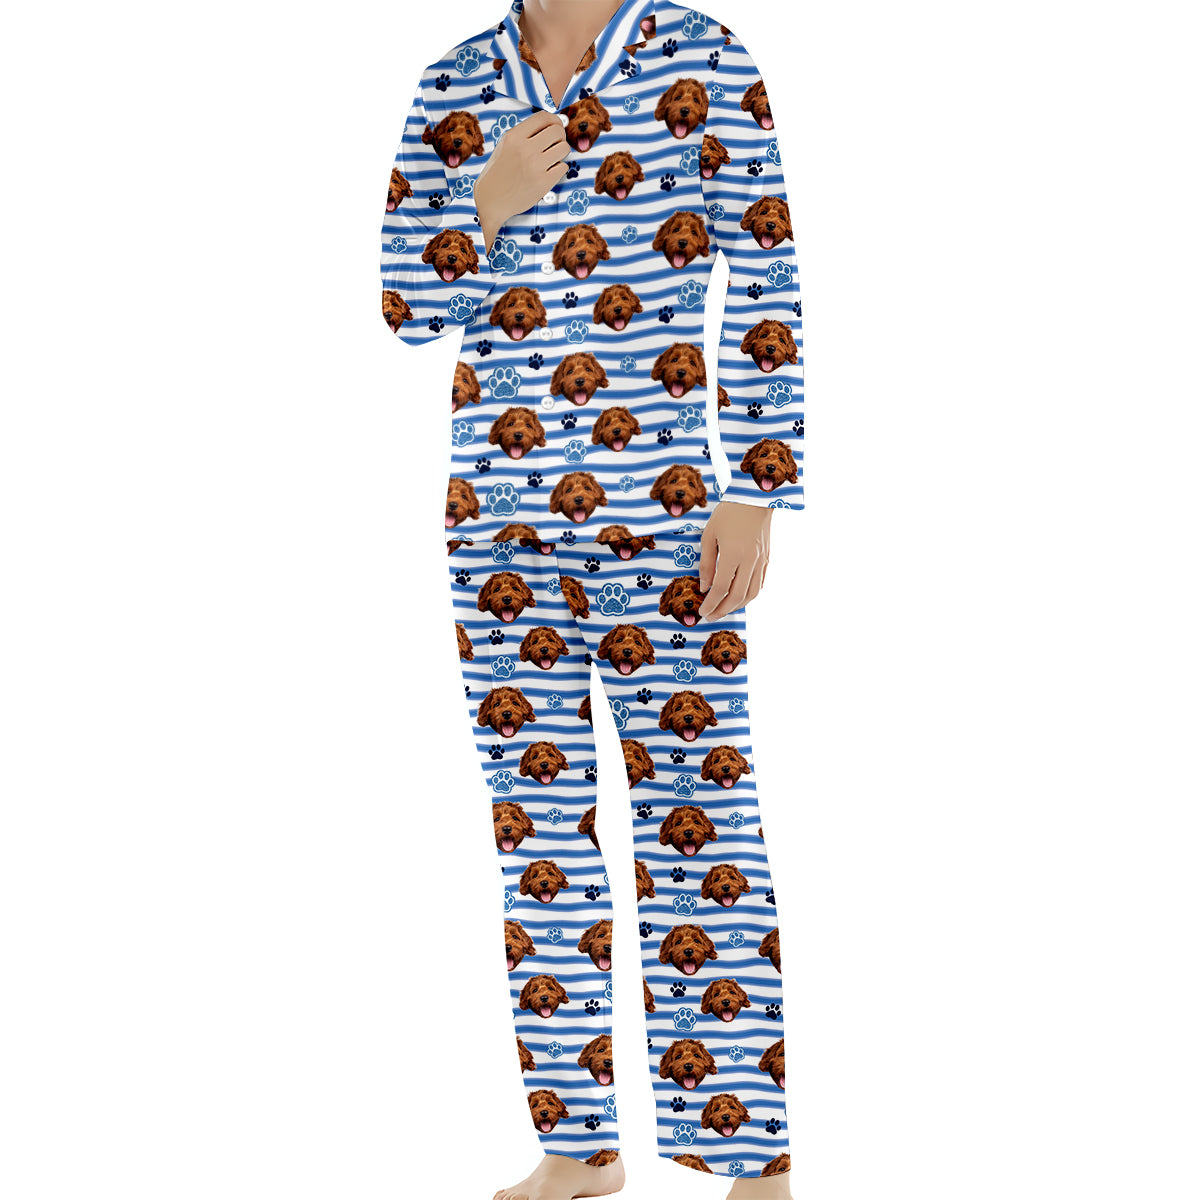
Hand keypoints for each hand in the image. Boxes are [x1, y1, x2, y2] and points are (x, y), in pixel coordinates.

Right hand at [475, 110, 569, 250]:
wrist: (491, 200)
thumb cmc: (498, 173)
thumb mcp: (505, 146)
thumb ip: (525, 134)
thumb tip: (551, 125)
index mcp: (514, 137)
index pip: (544, 117)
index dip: (555, 120)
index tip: (556, 126)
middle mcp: (525, 149)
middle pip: (557, 131)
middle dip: (560, 136)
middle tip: (556, 143)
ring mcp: (535, 166)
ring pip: (564, 148)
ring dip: (561, 152)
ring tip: (552, 158)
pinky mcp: (543, 183)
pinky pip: (563, 167)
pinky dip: (559, 168)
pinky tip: (549, 171)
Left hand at [698, 502, 771, 620]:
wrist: (754, 499)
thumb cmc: (728, 513)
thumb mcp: (709, 535)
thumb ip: (707, 563)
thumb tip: (704, 587)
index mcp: (733, 554)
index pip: (720, 588)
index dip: (711, 604)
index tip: (703, 612)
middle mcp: (749, 561)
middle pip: (737, 596)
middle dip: (723, 610)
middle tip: (711, 616)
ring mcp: (760, 561)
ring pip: (751, 593)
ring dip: (737, 606)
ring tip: (724, 609)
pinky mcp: (767, 559)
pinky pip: (759, 583)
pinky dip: (749, 594)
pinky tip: (739, 596)